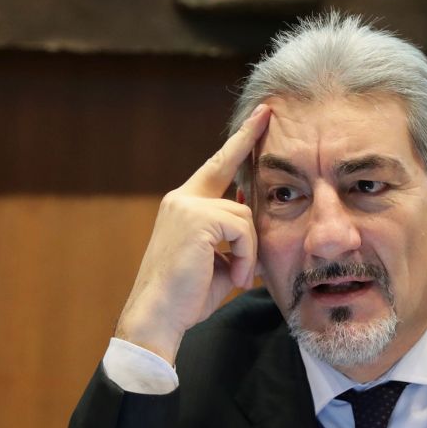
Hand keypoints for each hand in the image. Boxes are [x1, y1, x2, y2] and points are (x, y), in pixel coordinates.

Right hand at [115, 105, 269, 362]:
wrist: (158, 316)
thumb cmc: (187, 297)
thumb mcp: (219, 260)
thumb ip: (234, 236)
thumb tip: (253, 218)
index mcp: (184, 206)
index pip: (216, 168)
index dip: (238, 143)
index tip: (258, 119)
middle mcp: (182, 198)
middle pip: (227, 167)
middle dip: (248, 139)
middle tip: (268, 111)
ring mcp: (187, 205)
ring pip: (244, 214)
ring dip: (249, 251)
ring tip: (239, 276)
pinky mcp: (197, 218)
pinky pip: (243, 229)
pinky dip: (245, 257)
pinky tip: (234, 277)